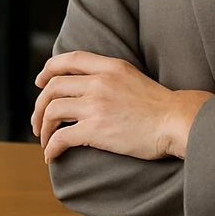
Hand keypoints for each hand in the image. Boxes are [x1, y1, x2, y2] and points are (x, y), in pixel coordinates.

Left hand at [32, 51, 212, 163]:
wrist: (177, 122)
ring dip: (42, 127)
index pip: (70, 59)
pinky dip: (51, 147)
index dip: (49, 69)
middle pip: (54, 86)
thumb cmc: (161, 107)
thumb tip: (91, 88)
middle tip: (38, 121)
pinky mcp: (95, 129)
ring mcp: (96, 105)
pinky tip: (52, 156)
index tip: (40, 81)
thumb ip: (112, 77)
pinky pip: (61, 137)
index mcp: (111, 67)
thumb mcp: (134, 78)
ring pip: (52, 110)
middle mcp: (100, 82)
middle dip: (39, 105)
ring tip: (44, 140)